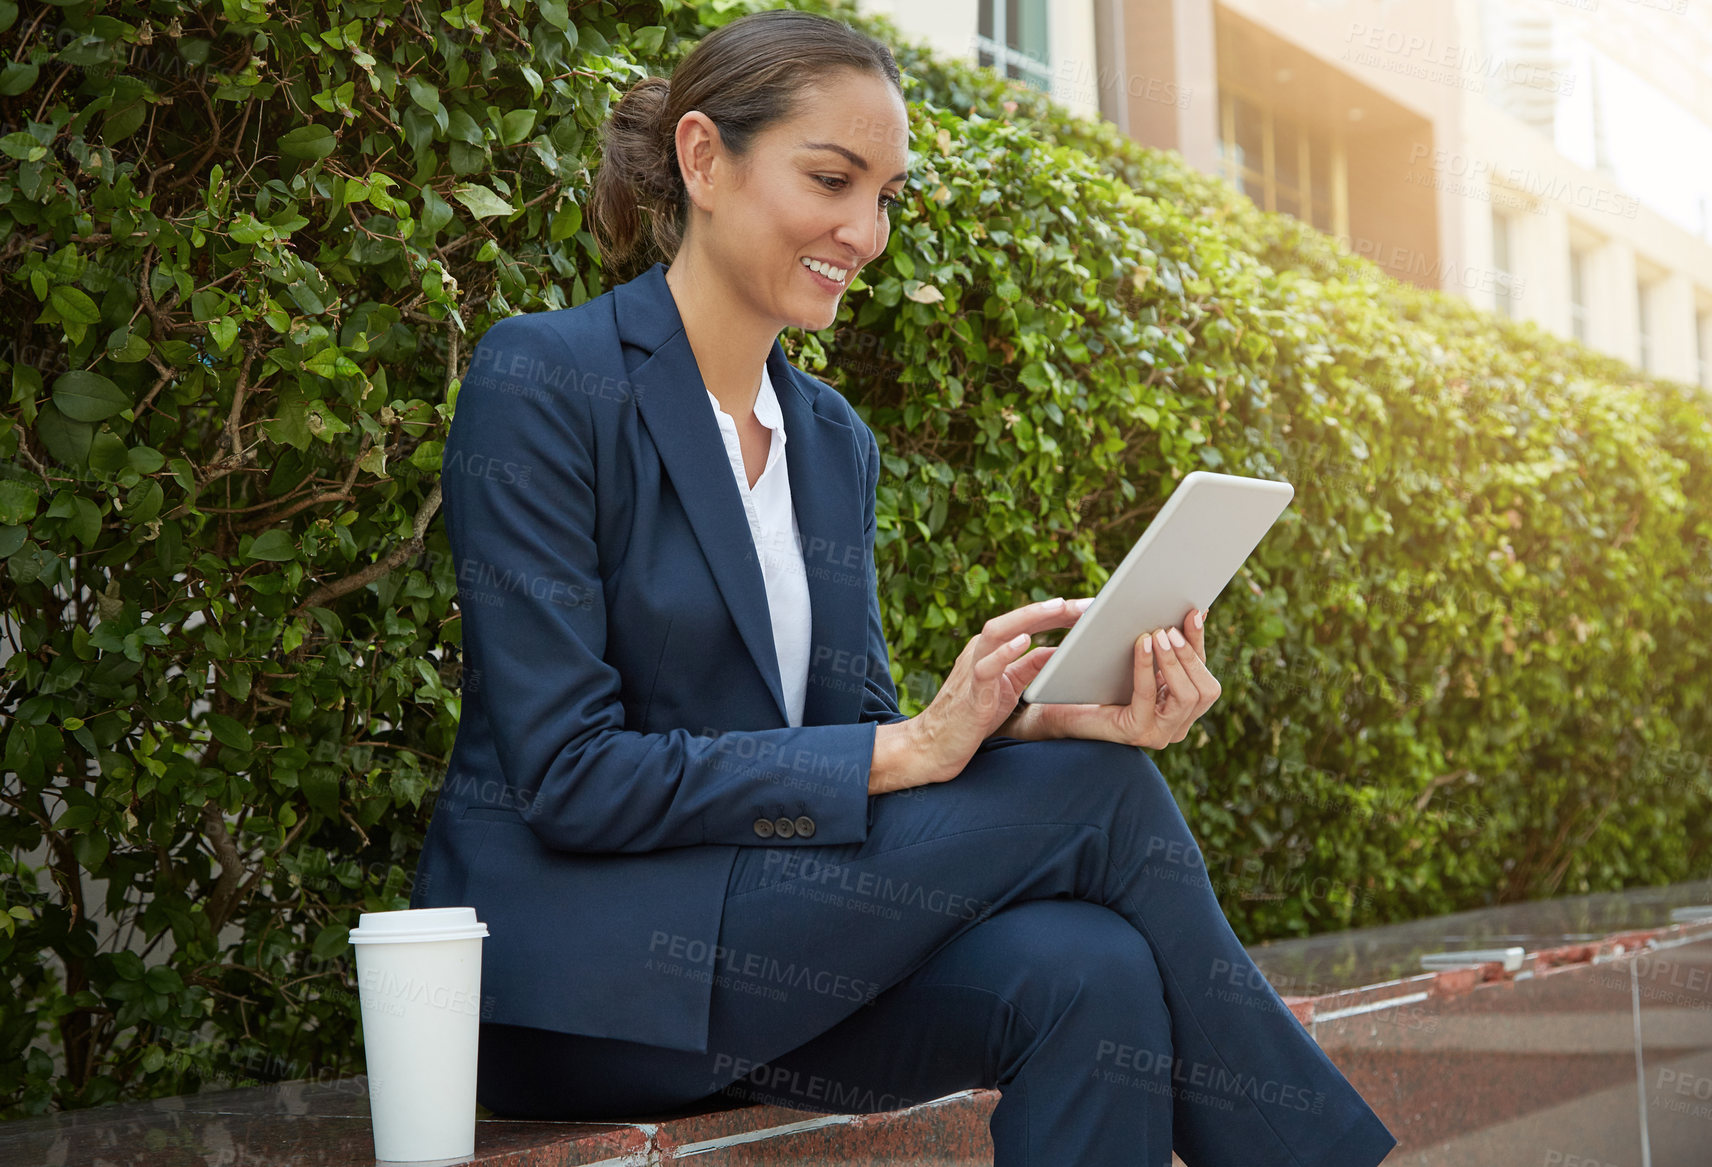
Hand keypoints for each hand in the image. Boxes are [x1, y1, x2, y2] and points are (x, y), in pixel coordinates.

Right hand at [906, 595, 1096, 782]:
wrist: (935, 746)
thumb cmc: (973, 715)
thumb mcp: (1009, 686)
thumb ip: (1029, 666)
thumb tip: (1058, 650)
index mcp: (991, 649)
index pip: (1026, 624)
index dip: (1057, 614)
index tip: (1090, 608)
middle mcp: (980, 651)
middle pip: (1015, 620)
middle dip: (1051, 610)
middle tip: (1086, 604)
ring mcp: (972, 668)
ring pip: (997, 632)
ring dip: (1029, 618)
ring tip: (1058, 607)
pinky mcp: (971, 692)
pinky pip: (986, 667)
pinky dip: (1005, 651)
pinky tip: (1025, 641)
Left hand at [999, 605, 1220, 749]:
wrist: (1056, 708)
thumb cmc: (1097, 681)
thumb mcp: (1135, 658)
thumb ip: (1163, 642)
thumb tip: (1194, 610)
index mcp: (1181, 707)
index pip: (1204, 675)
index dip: (1200, 642)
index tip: (1195, 611)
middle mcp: (1177, 725)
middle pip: (1206, 690)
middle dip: (1191, 654)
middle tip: (1171, 627)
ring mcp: (1160, 733)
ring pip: (1188, 697)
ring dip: (1173, 660)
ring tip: (1159, 633)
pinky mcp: (1137, 732)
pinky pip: (1148, 696)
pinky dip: (1147, 667)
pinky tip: (1142, 643)